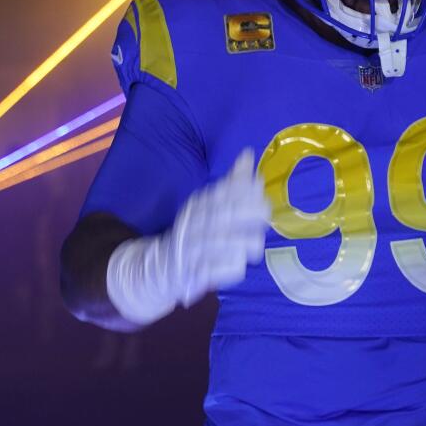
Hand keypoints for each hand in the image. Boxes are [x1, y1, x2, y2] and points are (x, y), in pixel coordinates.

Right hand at [106, 149, 270, 324]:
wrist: (160, 266)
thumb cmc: (195, 232)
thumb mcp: (209, 205)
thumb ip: (232, 183)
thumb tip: (248, 153)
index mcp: (197, 205)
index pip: (217, 193)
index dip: (239, 188)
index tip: (259, 186)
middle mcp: (192, 223)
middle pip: (219, 215)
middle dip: (244, 212)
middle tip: (266, 213)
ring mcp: (190, 248)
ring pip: (217, 243)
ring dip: (240, 243)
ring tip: (255, 245)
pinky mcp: (190, 272)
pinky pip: (211, 270)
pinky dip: (227, 268)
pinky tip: (239, 265)